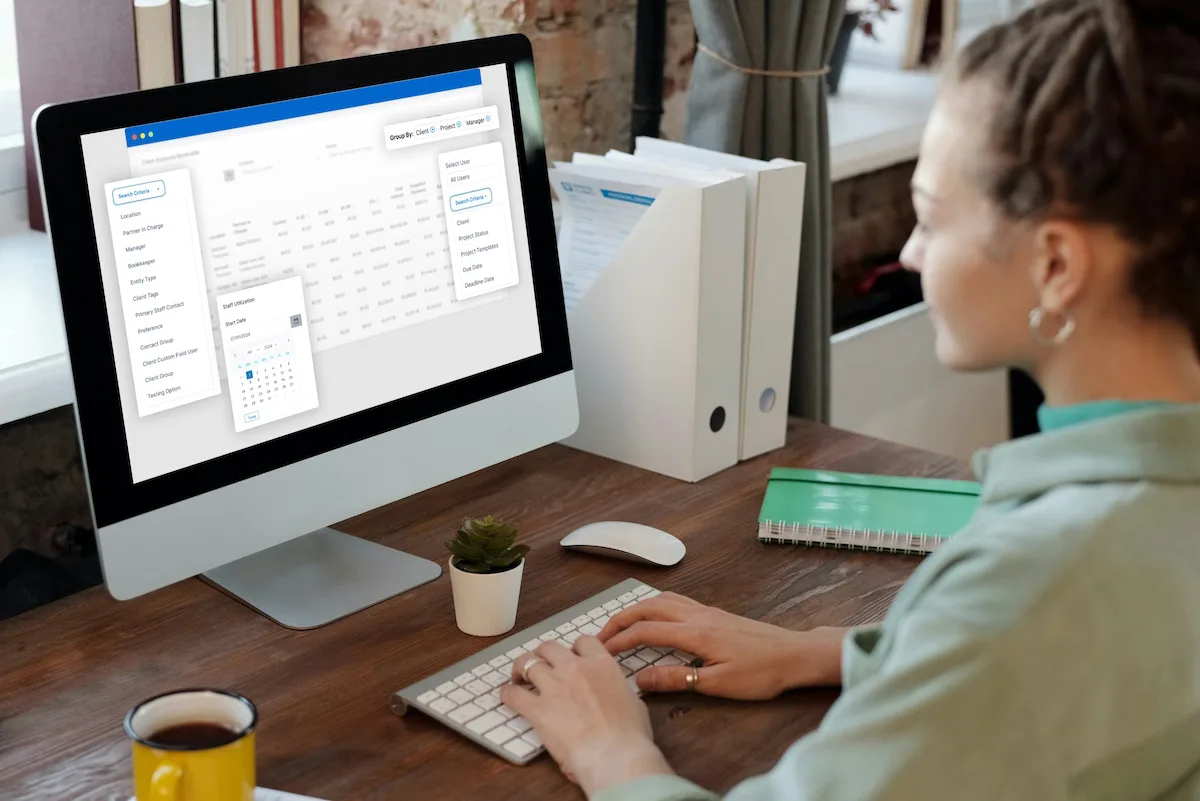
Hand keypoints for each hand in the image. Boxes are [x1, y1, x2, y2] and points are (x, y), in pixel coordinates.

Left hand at [501, 638, 673, 796]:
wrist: (614, 754)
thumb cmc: (630, 735)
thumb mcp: (633, 702)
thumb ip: (619, 690)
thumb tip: (617, 694)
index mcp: (601, 664)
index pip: (583, 641)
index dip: (575, 648)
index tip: (572, 656)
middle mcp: (575, 668)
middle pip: (550, 647)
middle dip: (544, 654)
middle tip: (541, 663)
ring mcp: (554, 686)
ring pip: (529, 663)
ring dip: (522, 668)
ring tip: (518, 675)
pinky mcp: (538, 709)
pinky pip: (514, 694)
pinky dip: (508, 694)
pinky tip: (507, 696)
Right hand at [598, 592, 845, 699]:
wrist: (795, 654)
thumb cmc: (762, 672)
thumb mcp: (718, 684)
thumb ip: (677, 679)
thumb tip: (641, 678)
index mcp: (694, 632)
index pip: (645, 631)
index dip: (618, 641)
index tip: (600, 653)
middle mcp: (696, 615)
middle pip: (647, 608)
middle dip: (620, 619)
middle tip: (600, 635)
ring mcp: (706, 610)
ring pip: (661, 599)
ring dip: (636, 609)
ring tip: (620, 624)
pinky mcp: (714, 613)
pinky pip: (675, 600)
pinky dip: (654, 605)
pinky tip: (654, 616)